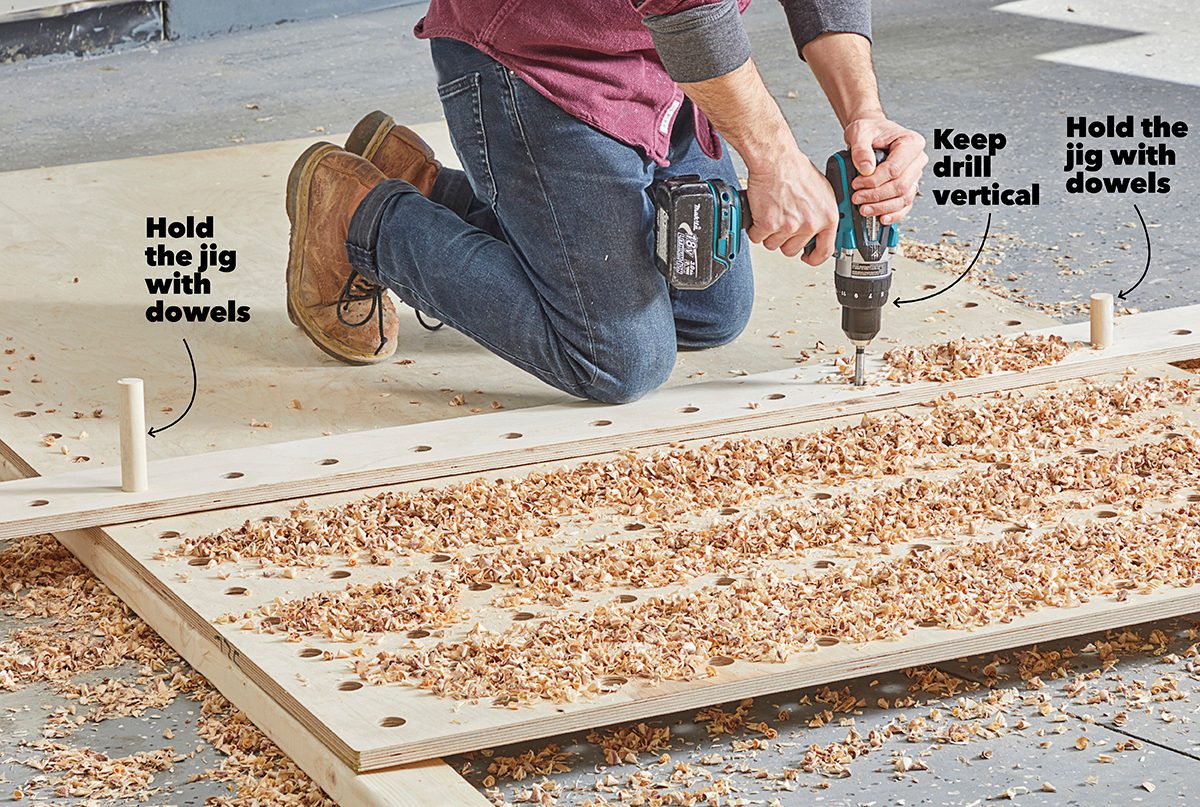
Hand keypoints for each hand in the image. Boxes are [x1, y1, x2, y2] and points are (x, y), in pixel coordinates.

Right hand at [745, 142, 837, 265]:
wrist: (776, 160)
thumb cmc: (795, 170)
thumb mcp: (822, 192)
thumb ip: (821, 213)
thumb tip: (818, 229)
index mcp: (828, 217)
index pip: (825, 250)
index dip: (814, 257)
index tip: (807, 257)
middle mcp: (810, 224)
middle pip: (792, 250)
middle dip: (784, 239)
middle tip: (780, 223)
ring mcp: (790, 226)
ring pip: (773, 245)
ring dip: (768, 233)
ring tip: (771, 212)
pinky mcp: (769, 225)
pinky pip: (757, 237)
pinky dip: (754, 228)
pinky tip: (760, 212)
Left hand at [844, 117, 927, 224]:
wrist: (872, 133)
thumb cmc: (870, 130)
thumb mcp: (860, 132)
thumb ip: (860, 149)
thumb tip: (865, 169)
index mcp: (911, 143)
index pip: (895, 169)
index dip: (874, 181)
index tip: (856, 184)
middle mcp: (917, 159)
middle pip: (900, 186)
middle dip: (877, 196)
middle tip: (857, 199)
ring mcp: (914, 174)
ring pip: (903, 198)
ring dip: (883, 207)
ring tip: (864, 209)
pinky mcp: (908, 186)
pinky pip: (905, 204)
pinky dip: (893, 213)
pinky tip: (881, 218)